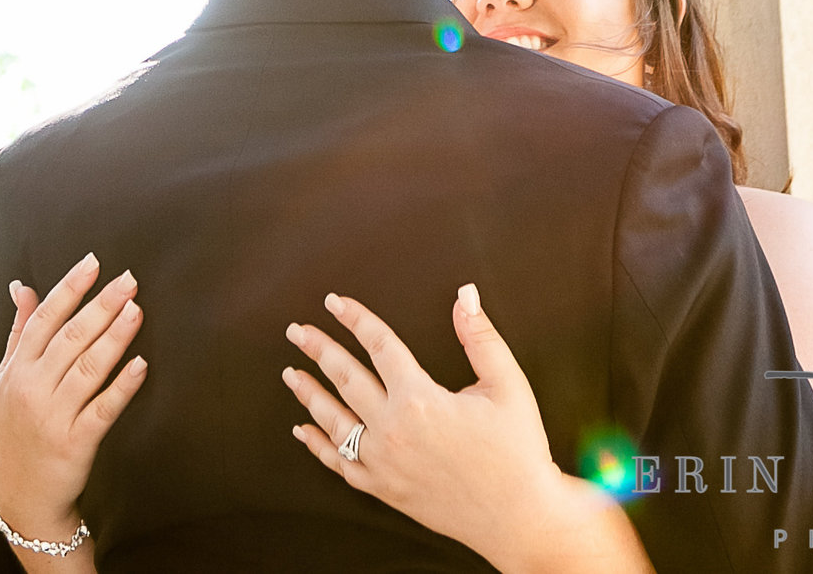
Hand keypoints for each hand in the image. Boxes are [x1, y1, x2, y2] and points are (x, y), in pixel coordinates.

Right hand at [0, 252, 146, 546]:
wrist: (20, 498)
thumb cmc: (15, 430)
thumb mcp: (5, 381)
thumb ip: (19, 333)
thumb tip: (21, 286)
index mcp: (15, 370)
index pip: (44, 319)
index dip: (69, 288)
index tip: (94, 262)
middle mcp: (31, 389)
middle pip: (69, 338)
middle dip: (100, 305)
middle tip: (129, 279)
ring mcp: (52, 417)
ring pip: (87, 368)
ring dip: (114, 337)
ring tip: (137, 310)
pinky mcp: (75, 443)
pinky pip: (102, 410)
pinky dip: (122, 386)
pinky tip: (141, 364)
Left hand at [284, 287, 648, 573]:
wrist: (520, 519)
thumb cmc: (518, 451)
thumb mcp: (507, 386)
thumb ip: (480, 337)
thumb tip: (465, 294)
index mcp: (420, 399)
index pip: (378, 345)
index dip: (355, 319)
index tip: (335, 302)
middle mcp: (393, 430)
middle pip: (345, 378)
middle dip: (318, 349)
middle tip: (297, 330)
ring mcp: (384, 463)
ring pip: (333, 420)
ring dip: (309, 393)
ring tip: (291, 372)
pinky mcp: (384, 489)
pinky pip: (340, 463)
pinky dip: (317, 445)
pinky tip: (302, 430)